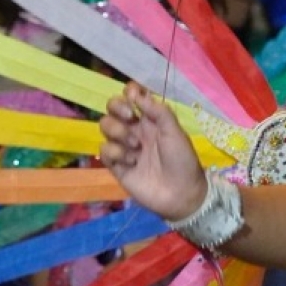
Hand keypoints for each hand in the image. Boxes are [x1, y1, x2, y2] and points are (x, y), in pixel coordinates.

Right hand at [99, 83, 206, 220]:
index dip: (128, 93)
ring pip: (105, 126)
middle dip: (117, 108)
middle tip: (130, 118)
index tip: (133, 97)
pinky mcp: (116, 165)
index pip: (131, 97)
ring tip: (136, 147)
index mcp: (150, 119)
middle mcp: (134, 129)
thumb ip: (158, 111)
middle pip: (112, 108)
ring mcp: (124, 146)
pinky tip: (131, 162)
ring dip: (118, 132)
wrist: (180, 193)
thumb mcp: (175, 132)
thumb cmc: (182, 160)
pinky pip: (104, 150)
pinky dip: (115, 153)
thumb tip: (136, 93)